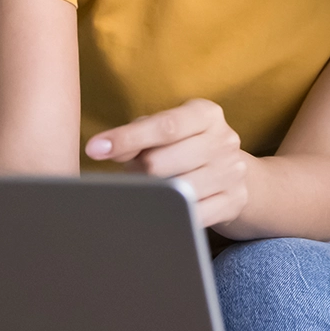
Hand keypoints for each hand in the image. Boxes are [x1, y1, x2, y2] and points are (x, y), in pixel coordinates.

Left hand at [86, 99, 250, 228]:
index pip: (164, 126)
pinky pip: (191, 215)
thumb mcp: (164, 131)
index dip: (126, 138)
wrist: (230, 173)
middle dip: (138, 172)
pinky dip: (172, 214)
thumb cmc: (184, 146)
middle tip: (135, 174)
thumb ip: (135, 135)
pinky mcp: (234, 201)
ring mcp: (232, 172)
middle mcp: (224, 140)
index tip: (95, 149)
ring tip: (153, 188)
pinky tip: (167, 208)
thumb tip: (105, 148)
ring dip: (153, 194)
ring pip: (175, 191)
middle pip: (162, 162)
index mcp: (206, 115)